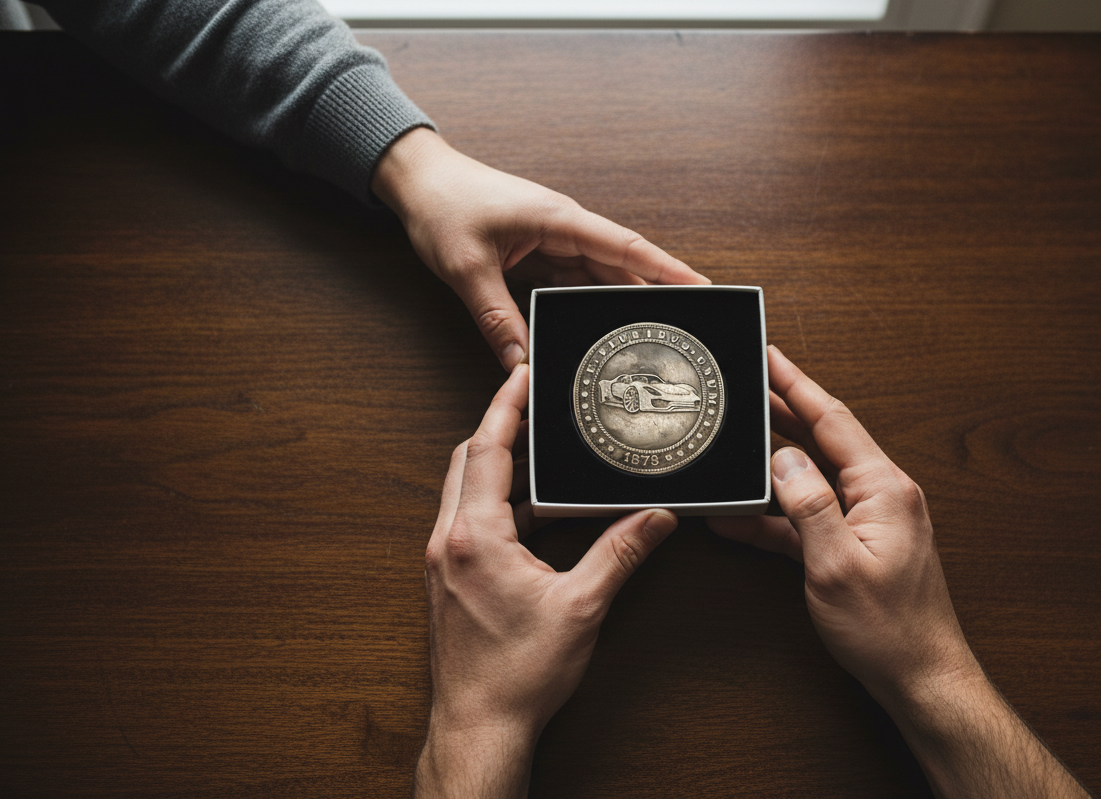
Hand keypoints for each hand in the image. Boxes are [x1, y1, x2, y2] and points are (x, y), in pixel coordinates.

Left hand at [372, 128, 708, 370]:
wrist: (416, 179)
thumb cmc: (441, 206)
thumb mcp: (466, 268)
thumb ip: (496, 318)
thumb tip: (522, 363)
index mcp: (559, 219)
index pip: (626, 248)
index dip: (668, 269)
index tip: (705, 287)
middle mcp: (565, 227)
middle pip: (623, 265)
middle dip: (657, 292)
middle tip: (690, 324)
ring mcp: (554, 239)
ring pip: (601, 276)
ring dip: (623, 300)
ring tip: (652, 332)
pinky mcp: (539, 251)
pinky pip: (575, 280)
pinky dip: (589, 302)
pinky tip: (599, 327)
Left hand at [417, 364, 677, 798]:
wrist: (479, 728)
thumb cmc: (517, 675)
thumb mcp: (581, 607)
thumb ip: (620, 554)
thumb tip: (657, 518)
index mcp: (475, 536)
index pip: (487, 448)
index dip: (506, 405)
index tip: (522, 373)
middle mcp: (449, 541)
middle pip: (467, 460)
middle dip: (501, 426)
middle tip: (535, 403)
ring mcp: (443, 562)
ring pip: (464, 490)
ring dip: (499, 466)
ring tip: (542, 453)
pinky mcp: (447, 581)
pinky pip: (467, 521)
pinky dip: (497, 503)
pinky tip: (533, 514)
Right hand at [710, 345, 975, 701]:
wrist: (922, 677)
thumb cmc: (890, 630)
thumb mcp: (836, 566)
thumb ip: (808, 506)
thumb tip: (783, 461)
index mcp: (884, 488)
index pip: (833, 420)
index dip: (797, 385)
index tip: (770, 357)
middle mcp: (883, 494)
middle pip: (824, 438)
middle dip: (783, 411)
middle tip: (747, 386)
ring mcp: (871, 518)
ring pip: (814, 476)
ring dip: (773, 465)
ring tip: (736, 443)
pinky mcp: (859, 543)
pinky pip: (812, 515)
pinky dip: (778, 513)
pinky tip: (741, 516)